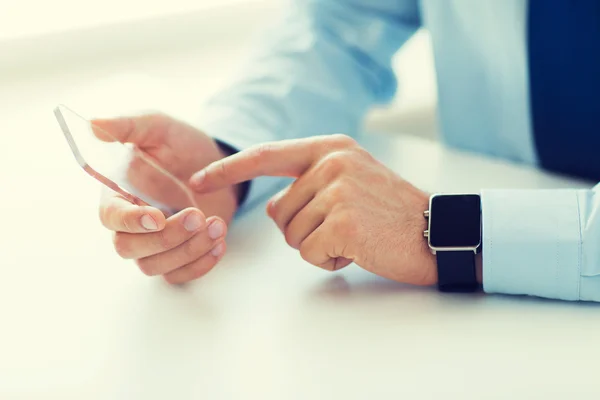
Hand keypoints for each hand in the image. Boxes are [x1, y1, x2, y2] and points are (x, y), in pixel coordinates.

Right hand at [93, 113, 238, 283]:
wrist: (215, 162)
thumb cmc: (180, 144)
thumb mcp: (158, 126)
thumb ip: (127, 126)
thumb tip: (93, 125)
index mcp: (119, 193)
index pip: (110, 216)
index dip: (129, 221)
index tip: (156, 217)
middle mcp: (132, 224)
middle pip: (130, 249)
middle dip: (166, 237)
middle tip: (197, 215)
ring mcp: (154, 243)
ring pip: (155, 266)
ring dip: (188, 250)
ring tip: (218, 224)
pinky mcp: (178, 255)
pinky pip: (179, 276)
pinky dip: (201, 265)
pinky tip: (220, 243)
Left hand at [190, 134, 436, 285]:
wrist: (437, 231)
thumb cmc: (391, 212)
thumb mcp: (352, 179)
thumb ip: (310, 182)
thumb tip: (272, 207)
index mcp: (331, 147)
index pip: (267, 155)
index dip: (230, 168)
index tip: (200, 179)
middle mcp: (332, 162)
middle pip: (278, 211)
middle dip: (302, 229)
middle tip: (344, 227)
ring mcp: (338, 190)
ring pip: (291, 234)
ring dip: (317, 245)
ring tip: (355, 236)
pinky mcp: (343, 221)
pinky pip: (309, 253)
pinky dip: (328, 261)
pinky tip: (358, 250)